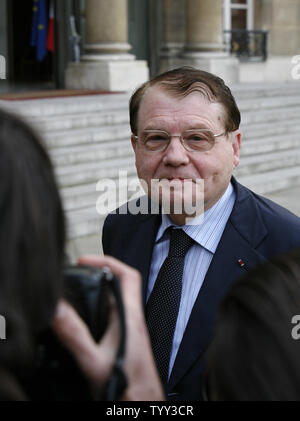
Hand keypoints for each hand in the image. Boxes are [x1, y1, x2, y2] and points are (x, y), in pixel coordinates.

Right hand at [51, 255, 163, 400]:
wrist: (141, 403)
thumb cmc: (128, 387)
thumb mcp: (94, 360)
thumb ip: (75, 335)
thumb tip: (57, 309)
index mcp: (130, 317)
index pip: (128, 276)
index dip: (108, 261)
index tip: (86, 260)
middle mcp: (132, 319)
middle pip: (119, 284)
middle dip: (98, 272)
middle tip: (77, 271)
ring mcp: (129, 329)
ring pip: (115, 298)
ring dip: (98, 289)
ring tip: (77, 287)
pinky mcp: (125, 338)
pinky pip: (112, 313)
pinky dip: (98, 306)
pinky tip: (84, 315)